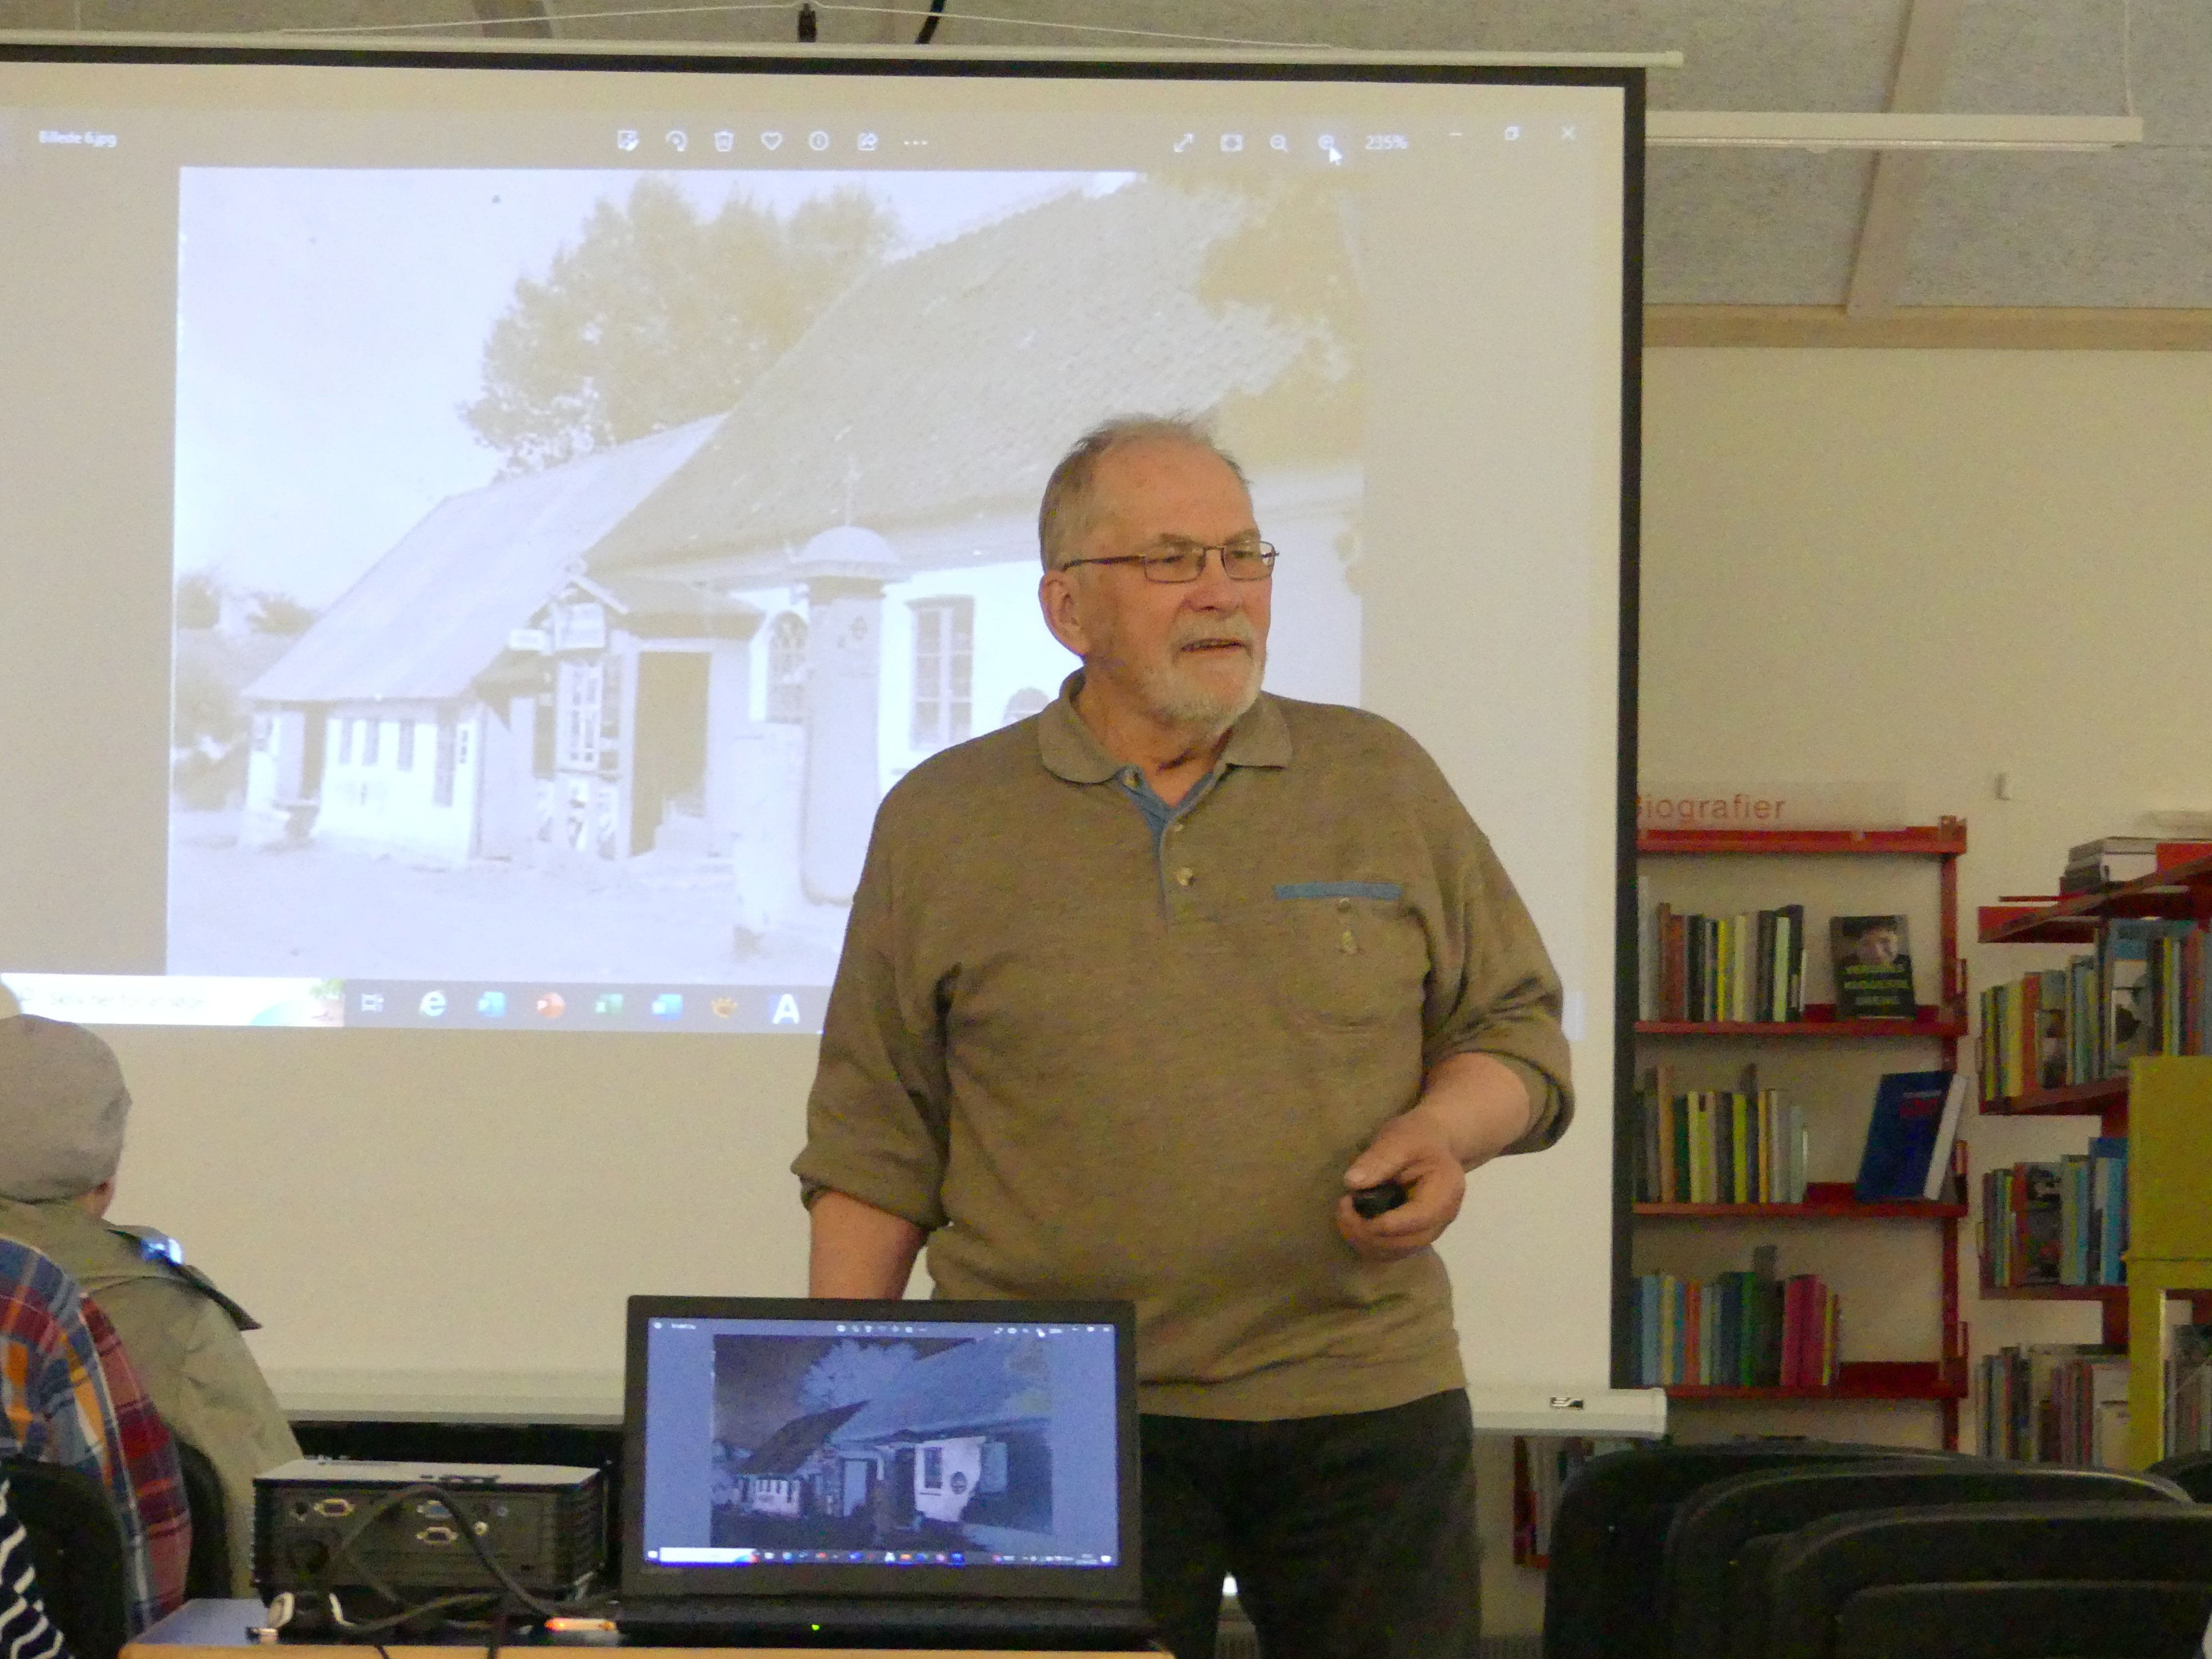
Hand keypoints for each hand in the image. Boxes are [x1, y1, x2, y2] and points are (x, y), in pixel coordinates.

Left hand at [1336, 1105, 1466, 1261]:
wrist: (1433, 1141)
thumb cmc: (1417, 1136)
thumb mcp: (1399, 1138)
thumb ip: (1380, 1158)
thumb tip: (1353, 1182)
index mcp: (1445, 1192)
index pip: (1417, 1220)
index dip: (1382, 1223)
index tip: (1349, 1205)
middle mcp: (1443, 1218)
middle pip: (1406, 1243)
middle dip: (1368, 1233)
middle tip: (1341, 1208)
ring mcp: (1431, 1230)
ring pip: (1397, 1252)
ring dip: (1365, 1241)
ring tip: (1344, 1215)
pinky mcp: (1416, 1234)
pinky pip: (1392, 1251)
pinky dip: (1369, 1244)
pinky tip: (1353, 1223)